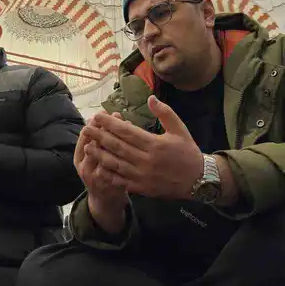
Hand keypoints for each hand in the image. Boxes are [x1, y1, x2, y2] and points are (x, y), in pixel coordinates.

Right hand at [75, 113, 128, 234]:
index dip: (96, 122)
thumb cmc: (100, 171)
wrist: (104, 201)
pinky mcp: (111, 186)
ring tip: (129, 128)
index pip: (84, 135)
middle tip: (119, 115)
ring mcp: (97, 178)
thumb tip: (107, 114)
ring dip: (117, 141)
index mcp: (79, 157)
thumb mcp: (92, 156)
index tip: (107, 112)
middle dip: (107, 128)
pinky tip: (136, 149)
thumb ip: (98, 138)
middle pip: (95, 144)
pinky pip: (118, 170)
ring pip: (106, 157)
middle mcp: (85, 167)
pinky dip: (127, 159)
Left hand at [83, 96, 204, 200]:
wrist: (198, 181)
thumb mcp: (180, 129)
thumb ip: (165, 112)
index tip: (98, 116)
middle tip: (87, 128)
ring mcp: (142, 176)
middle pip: (117, 147)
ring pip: (116, 164)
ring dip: (100, 155)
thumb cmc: (188, 152)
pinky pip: (121, 180)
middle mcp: (146, 160)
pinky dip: (108, 173)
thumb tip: (150, 97)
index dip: (110, 123)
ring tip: (87, 146)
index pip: (127, 132)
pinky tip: (99, 166)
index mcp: (155, 144)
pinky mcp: (142, 188)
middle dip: (100, 136)